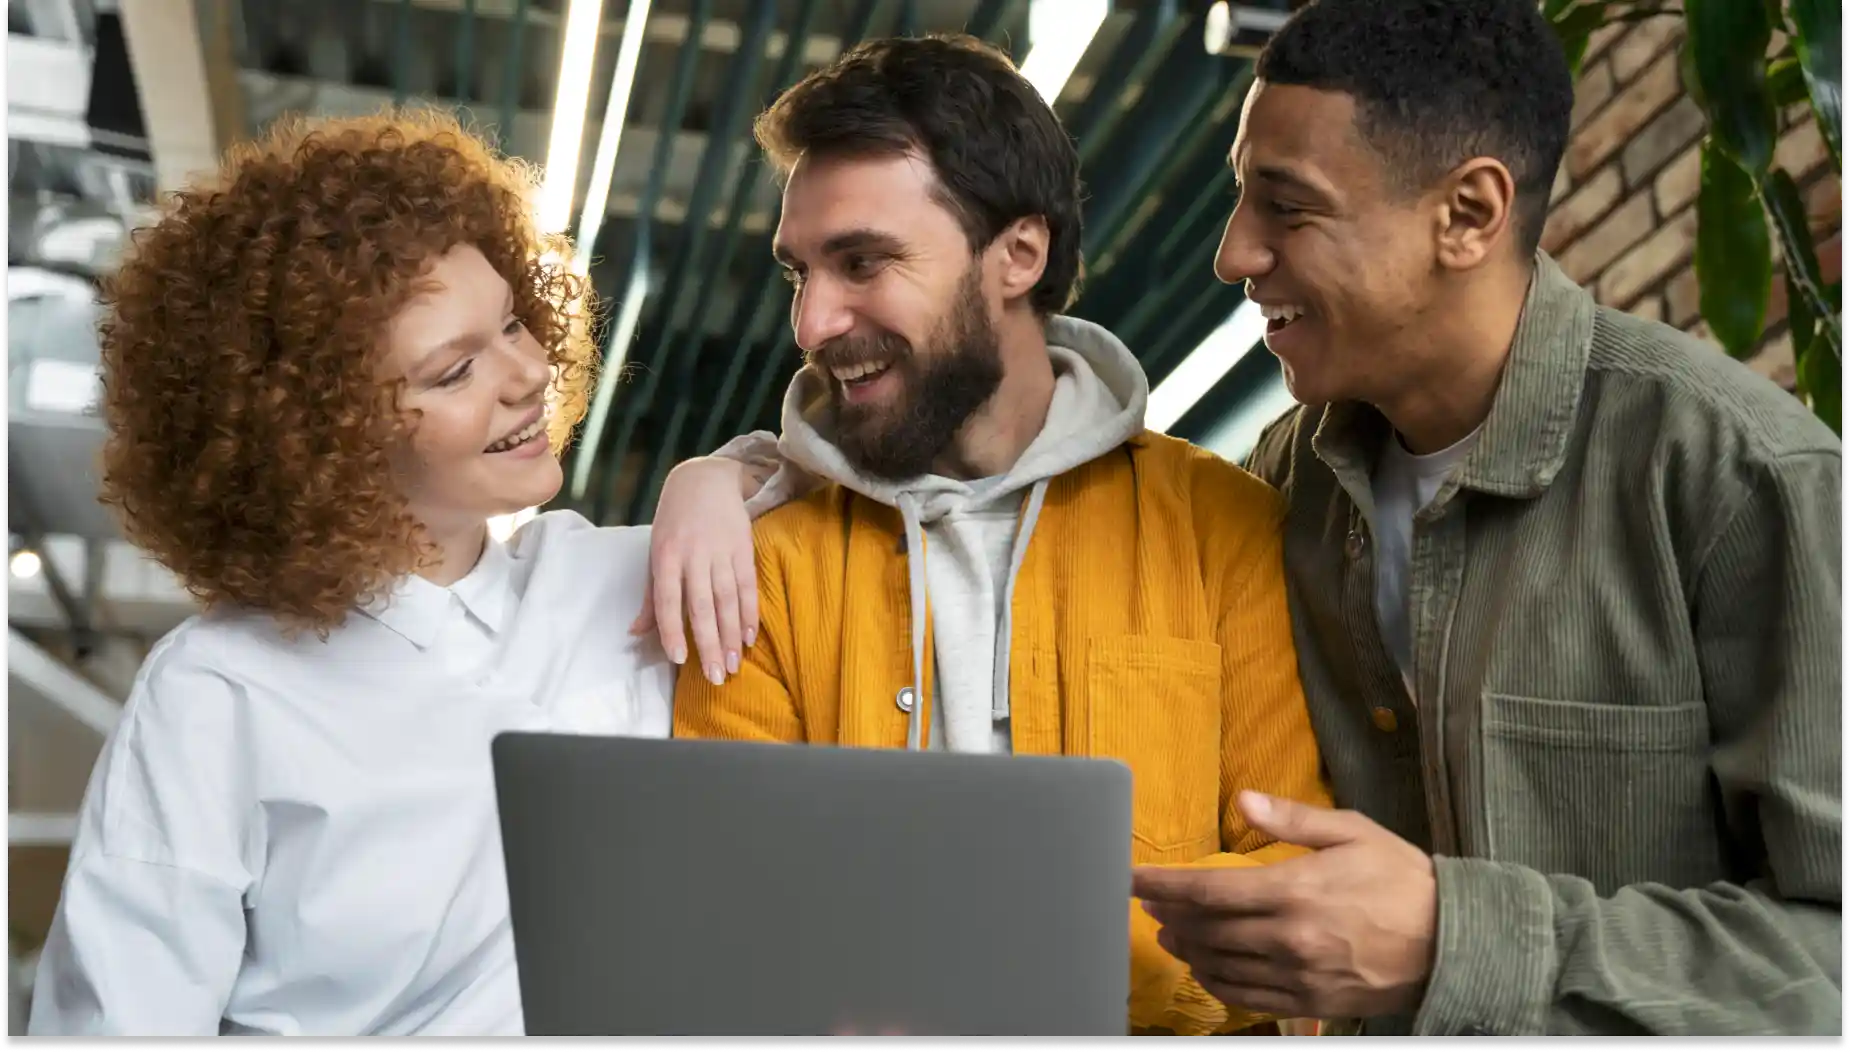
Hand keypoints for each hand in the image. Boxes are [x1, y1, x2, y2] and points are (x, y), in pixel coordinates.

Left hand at [632, 456, 758, 683]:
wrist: (705, 478)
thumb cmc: (673, 520)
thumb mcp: (655, 552)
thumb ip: (651, 595)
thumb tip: (636, 633)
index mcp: (665, 556)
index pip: (668, 600)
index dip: (673, 631)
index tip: (681, 660)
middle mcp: (693, 555)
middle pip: (702, 607)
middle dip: (709, 644)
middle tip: (717, 677)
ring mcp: (720, 551)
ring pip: (727, 600)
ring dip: (732, 635)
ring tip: (734, 664)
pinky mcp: (743, 548)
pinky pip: (748, 586)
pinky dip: (750, 613)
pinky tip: (750, 636)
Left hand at [1132, 791, 1436, 1020]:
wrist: (1453, 941)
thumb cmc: (1401, 878)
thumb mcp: (1351, 832)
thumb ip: (1291, 819)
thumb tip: (1241, 797)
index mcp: (1294, 890)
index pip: (1210, 889)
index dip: (1164, 885)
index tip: (1134, 880)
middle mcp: (1288, 938)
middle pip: (1207, 930)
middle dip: (1172, 916)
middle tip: (1150, 905)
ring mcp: (1298, 975)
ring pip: (1222, 966)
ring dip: (1188, 951)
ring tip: (1170, 935)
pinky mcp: (1310, 1002)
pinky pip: (1249, 999)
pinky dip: (1218, 985)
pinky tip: (1206, 970)